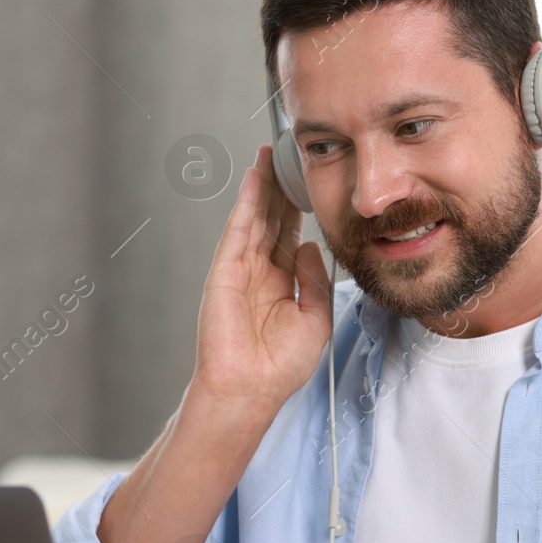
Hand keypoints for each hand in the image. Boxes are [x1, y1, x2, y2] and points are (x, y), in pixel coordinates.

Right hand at [193, 144, 332, 407]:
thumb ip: (315, 279)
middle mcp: (260, 271)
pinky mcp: (225, 271)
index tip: (308, 180)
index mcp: (282, 282)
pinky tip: (255, 179)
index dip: (298, 207)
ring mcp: (241, 269)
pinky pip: (238, 229)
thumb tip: (308, 243)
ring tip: (270, 154)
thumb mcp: (316, 318)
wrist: (252, 389)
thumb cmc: (281, 365)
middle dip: (280, 187)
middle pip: (271, 218)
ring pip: (254, 217)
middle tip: (288, 153)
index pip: (289, 234)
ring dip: (262, 185)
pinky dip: (246, 202)